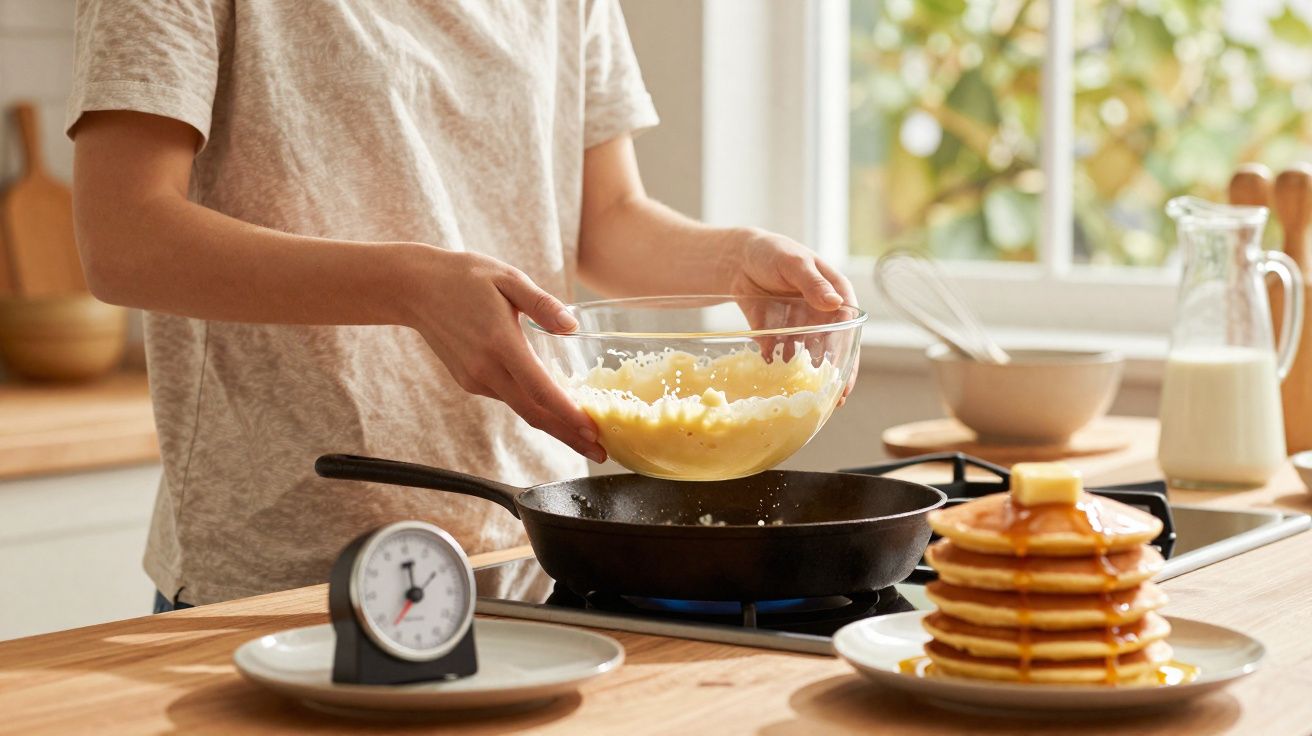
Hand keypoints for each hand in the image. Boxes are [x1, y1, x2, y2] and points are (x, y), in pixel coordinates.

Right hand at [402, 249, 605, 462]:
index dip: (568, 415)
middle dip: (569, 435)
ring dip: (554, 424)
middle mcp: (486, 369)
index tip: (593, 432)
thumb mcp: (509, 278)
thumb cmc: (465, 277)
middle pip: (534, 413)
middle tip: (600, 452)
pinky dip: (532, 406)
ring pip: (522, 408)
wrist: (415, 288)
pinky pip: (508, 397)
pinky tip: (552, 406)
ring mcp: (475, 379)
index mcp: (500, 343)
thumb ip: (542, 303)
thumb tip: (572, 326)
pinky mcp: (469, 381)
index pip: (540, 390)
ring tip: (585, 433)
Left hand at [724, 229, 858, 404]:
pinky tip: (770, 365)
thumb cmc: (772, 252)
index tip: (845, 382)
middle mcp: (820, 313)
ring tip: (798, 388)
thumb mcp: (794, 264)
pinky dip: (775, 359)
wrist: (736, 257)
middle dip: (829, 375)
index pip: (849, 330)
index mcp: (835, 295)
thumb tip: (835, 304)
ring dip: (802, 371)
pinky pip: (778, 351)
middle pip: (831, 348)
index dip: (849, 357)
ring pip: (805, 353)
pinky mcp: (775, 331)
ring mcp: (798, 324)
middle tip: (828, 401)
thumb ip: (813, 283)